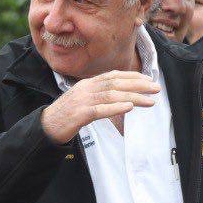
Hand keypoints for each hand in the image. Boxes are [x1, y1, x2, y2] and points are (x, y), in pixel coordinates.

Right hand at [40, 70, 159, 142]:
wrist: (46, 126)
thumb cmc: (67, 115)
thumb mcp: (84, 101)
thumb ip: (100, 97)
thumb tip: (122, 98)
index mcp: (88, 84)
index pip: (113, 75)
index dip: (132, 76)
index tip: (148, 79)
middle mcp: (86, 89)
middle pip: (116, 83)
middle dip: (138, 85)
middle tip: (156, 88)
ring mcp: (82, 101)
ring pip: (111, 95)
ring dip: (133, 97)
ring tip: (149, 100)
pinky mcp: (79, 114)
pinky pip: (100, 109)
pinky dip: (116, 107)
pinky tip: (129, 107)